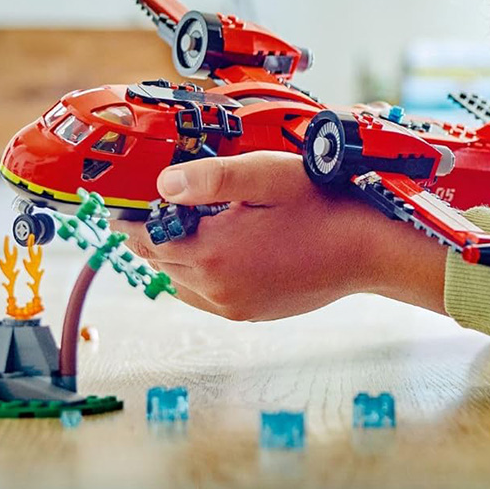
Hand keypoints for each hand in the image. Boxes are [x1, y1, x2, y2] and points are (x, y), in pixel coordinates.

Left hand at [113, 152, 447, 320]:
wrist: (368, 250)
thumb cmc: (322, 205)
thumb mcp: (266, 175)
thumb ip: (210, 178)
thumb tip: (162, 184)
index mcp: (212, 252)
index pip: (146, 240)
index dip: (130, 220)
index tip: (120, 205)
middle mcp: (216, 288)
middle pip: (159, 264)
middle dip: (152, 236)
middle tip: (152, 209)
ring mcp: (233, 306)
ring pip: (179, 284)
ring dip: (175, 258)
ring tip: (184, 228)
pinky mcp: (250, 314)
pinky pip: (205, 298)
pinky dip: (198, 276)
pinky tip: (215, 252)